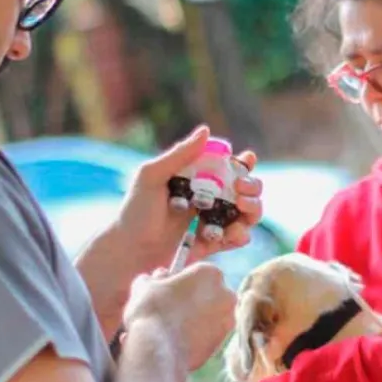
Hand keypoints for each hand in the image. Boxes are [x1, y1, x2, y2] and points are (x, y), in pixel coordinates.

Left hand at [116, 125, 263, 268]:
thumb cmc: (135, 211)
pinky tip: (231, 234)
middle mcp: (209, 199)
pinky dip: (240, 235)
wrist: (128, 251)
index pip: (229, 167)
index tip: (247, 160)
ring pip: (247, 214)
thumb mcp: (152, 176)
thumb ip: (179, 155)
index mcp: (197, 179)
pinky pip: (237, 239)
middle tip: (241, 190)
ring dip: (253, 210)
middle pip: (246, 190)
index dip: (243, 163)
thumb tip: (206, 130)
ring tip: (241, 210)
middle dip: (252, 187)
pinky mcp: (213, 245)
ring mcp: (213, 222)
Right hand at [123, 263, 235, 370]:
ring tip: (167, 326)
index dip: (180, 279)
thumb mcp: (145, 285)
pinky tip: (174, 340)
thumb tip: (159, 277)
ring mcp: (226, 322)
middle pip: (207, 293)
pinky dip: (193, 337)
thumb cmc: (151, 311)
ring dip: (192, 318)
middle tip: (168, 307)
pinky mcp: (221, 345)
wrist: (157, 350)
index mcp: (210, 274)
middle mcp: (225, 295)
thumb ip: (154, 278)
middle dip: (191, 299)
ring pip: (207, 316)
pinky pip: (205, 336)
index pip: (197, 271)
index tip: (167, 288)